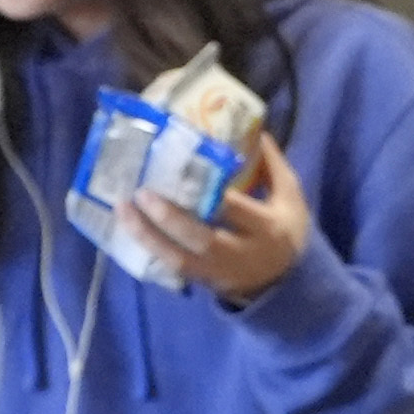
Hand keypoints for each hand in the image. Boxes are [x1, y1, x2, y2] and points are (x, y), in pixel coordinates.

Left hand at [131, 121, 310, 304]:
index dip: (214, 194)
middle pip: (201, 239)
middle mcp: (241, 254)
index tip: (190, 170)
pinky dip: (148, 250)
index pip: (238, 210)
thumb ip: (272, 165)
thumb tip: (254, 131)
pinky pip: (170, 268)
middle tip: (142, 193)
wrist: (286, 281)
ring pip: (178, 259)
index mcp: (267, 228)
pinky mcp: (202, 281)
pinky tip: (127, 229)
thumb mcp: (291, 197)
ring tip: (123, 210)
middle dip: (169, 218)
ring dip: (147, 236)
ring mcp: (218, 271)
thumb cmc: (285, 229)